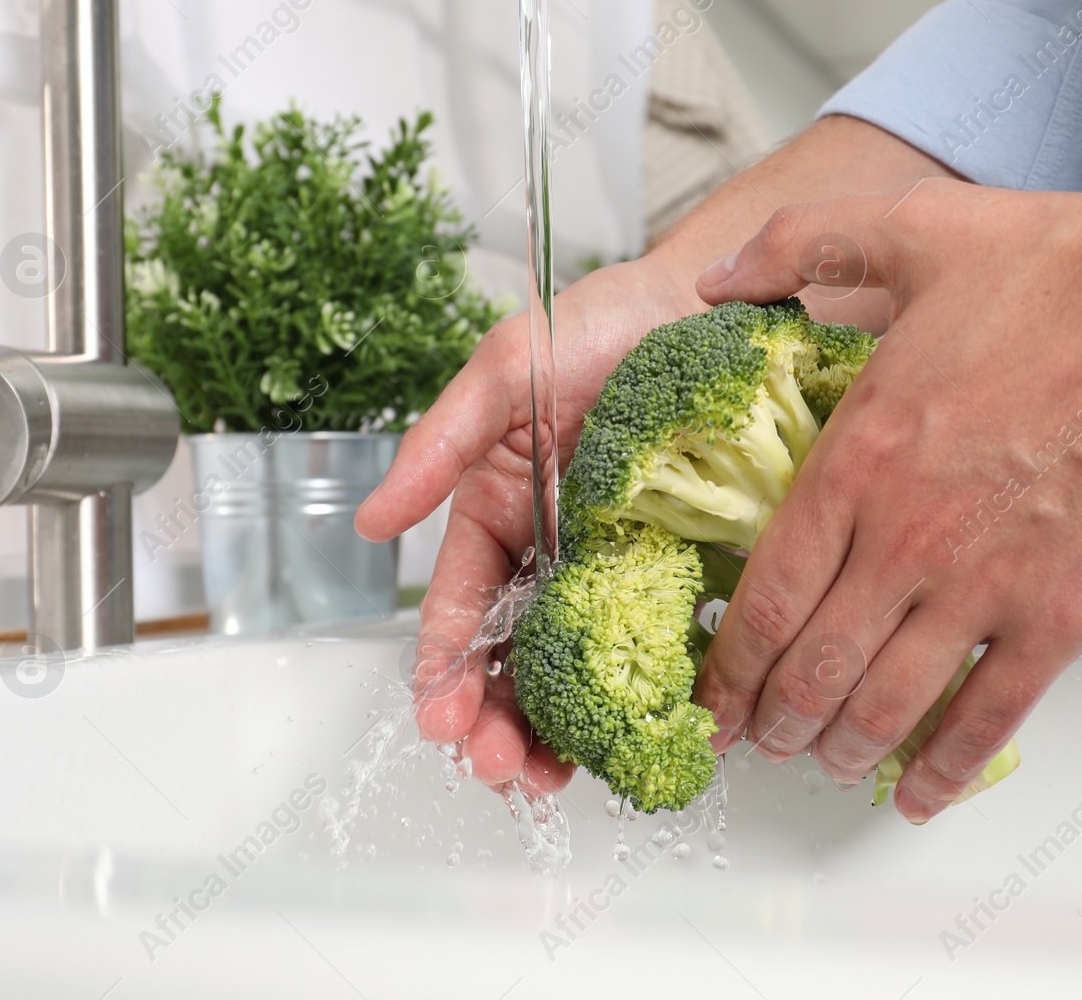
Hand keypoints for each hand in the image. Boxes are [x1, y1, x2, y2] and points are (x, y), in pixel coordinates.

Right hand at [356, 256, 705, 793]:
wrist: (708, 303)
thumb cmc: (602, 323)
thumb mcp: (505, 368)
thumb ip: (439, 444)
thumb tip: (372, 522)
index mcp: (499, 512)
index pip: (459, 607)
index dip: (444, 669)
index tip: (445, 721)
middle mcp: (553, 553)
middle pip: (513, 657)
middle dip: (498, 722)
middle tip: (506, 768)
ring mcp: (619, 569)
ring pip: (579, 670)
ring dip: (559, 732)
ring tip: (555, 778)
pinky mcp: (684, 572)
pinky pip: (660, 644)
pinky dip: (644, 696)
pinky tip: (643, 733)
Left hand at [691, 180, 1081, 821]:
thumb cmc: (1080, 272)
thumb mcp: (915, 231)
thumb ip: (801, 246)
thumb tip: (718, 276)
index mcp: (861, 456)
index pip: (764, 593)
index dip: (727, 662)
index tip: (710, 692)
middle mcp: (909, 536)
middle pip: (812, 665)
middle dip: (770, 719)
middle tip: (753, 740)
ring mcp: (988, 585)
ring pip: (886, 703)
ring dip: (840, 748)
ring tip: (822, 762)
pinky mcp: (1068, 614)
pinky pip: (992, 717)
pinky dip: (946, 767)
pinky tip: (920, 790)